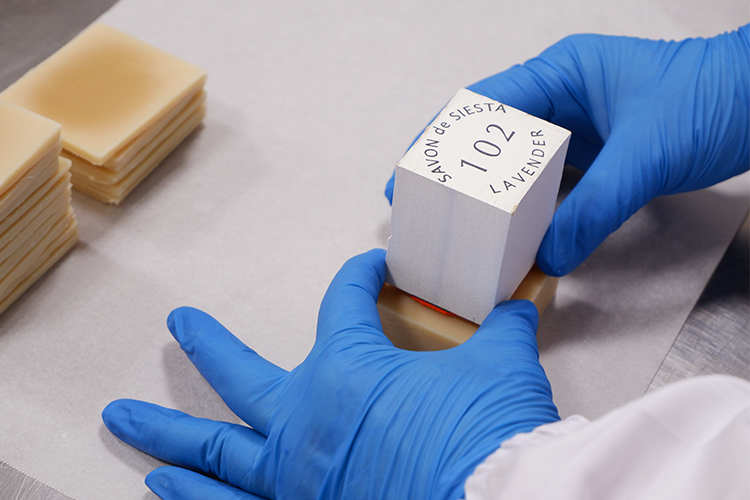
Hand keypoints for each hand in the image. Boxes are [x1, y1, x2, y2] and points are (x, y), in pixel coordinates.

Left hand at [102, 249, 558, 499]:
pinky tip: (164, 491)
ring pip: (213, 451)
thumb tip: (517, 307)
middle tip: (177, 323)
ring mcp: (295, 478)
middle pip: (238, 373)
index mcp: (349, 370)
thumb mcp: (501, 368)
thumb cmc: (487, 437)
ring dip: (166, 435)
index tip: (371, 271)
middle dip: (206, 344)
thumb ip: (501, 331)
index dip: (359, 277)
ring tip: (126, 420)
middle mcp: (305, 421)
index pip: (343, 301)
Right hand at [385, 26, 749, 275]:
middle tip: (428, 203)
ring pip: (520, 161)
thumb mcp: (645, 155)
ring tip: (463, 221)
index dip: (441, 137)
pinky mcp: (597, 154)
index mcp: (562, 73)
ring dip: (493, 190)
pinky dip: (531, 205)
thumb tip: (549, 256)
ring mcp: (580, 126)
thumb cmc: (717, 99)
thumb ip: (594, 208)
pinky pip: (552, 182)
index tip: (412, 170)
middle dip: (458, 169)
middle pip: (493, 134)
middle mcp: (563, 97)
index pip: (484, 103)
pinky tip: (515, 229)